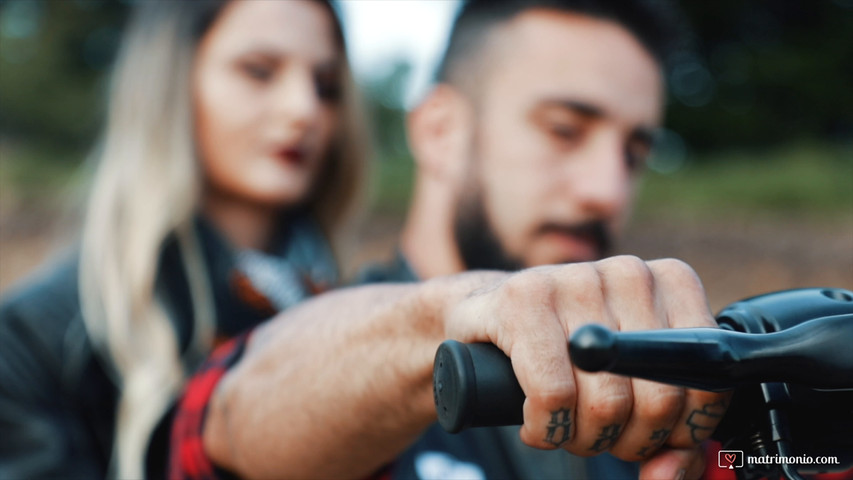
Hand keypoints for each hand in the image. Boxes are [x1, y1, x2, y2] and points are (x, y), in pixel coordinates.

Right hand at [444, 255, 729, 479]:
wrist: (484, 317)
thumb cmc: (568, 355)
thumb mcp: (632, 389)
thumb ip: (671, 436)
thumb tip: (670, 472)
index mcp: (671, 284)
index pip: (708, 379)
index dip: (682, 430)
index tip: (650, 437)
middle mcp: (629, 272)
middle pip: (658, 399)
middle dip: (627, 442)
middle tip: (600, 437)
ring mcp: (575, 279)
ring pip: (605, 403)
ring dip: (582, 440)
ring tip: (565, 427)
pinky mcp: (524, 297)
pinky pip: (553, 394)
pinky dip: (545, 428)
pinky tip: (535, 422)